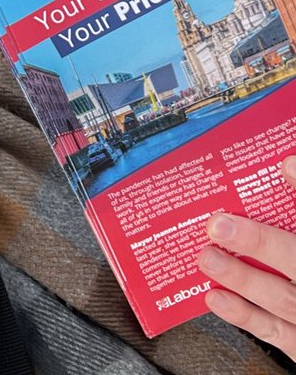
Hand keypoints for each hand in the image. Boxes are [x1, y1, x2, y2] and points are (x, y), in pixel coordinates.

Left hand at [197, 156, 295, 359]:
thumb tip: (289, 163)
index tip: (286, 165)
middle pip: (295, 259)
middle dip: (259, 243)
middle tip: (219, 224)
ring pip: (282, 300)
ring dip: (243, 279)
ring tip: (208, 258)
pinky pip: (274, 331)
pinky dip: (243, 315)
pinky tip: (215, 298)